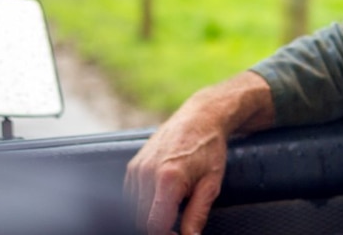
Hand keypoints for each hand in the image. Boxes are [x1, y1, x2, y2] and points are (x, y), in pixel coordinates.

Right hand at [125, 108, 226, 233]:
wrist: (200, 118)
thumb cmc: (209, 148)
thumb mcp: (211, 184)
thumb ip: (197, 215)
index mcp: (168, 179)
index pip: (154, 226)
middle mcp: (146, 173)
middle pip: (142, 220)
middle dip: (159, 228)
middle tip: (179, 227)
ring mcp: (137, 168)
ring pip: (135, 209)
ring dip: (151, 215)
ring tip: (174, 206)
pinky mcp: (132, 165)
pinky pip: (131, 196)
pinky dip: (144, 203)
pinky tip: (162, 196)